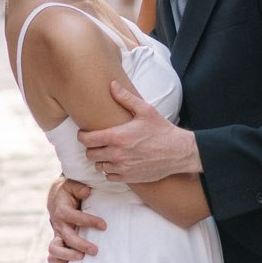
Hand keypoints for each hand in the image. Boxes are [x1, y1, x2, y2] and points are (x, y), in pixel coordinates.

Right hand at [46, 175, 105, 262]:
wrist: (55, 196)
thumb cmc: (67, 190)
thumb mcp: (71, 184)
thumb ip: (78, 187)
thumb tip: (86, 192)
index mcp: (62, 210)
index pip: (75, 217)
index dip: (90, 221)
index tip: (104, 225)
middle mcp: (59, 224)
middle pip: (67, 238)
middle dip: (81, 245)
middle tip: (95, 250)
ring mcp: (57, 233)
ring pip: (55, 249)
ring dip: (68, 256)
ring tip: (82, 258)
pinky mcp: (58, 240)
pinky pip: (53, 255)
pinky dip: (58, 261)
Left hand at [78, 77, 203, 184]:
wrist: (179, 152)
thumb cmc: (162, 130)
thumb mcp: (145, 110)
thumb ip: (125, 98)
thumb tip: (111, 85)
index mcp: (118, 137)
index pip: (87, 140)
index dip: (82, 136)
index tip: (85, 133)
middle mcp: (117, 154)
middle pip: (90, 154)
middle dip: (91, 148)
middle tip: (98, 142)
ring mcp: (123, 168)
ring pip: (99, 166)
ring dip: (101, 160)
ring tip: (108, 152)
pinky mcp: (129, 178)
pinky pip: (109, 177)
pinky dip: (110, 171)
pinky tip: (117, 162)